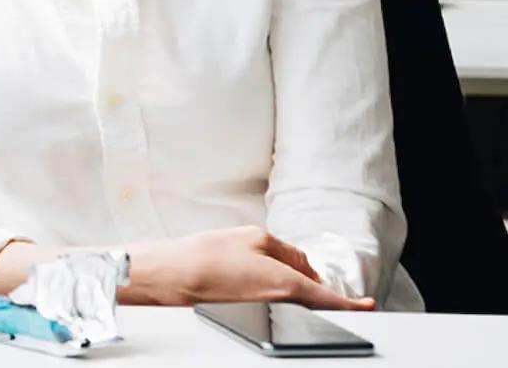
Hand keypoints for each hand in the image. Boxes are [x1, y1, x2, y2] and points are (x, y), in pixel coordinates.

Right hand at [121, 226, 373, 309]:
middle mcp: (281, 303)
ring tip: (273, 265)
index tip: (368, 304)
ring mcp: (266, 310)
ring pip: (293, 297)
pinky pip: (276, 300)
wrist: (179, 275)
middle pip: (312, 296)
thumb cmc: (212, 255)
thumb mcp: (256, 238)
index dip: (354, 304)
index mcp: (289, 285)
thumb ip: (287, 250)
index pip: (332, 298)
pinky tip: (258, 273)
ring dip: (293, 283)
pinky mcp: (252, 310)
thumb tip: (303, 263)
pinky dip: (277, 287)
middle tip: (305, 266)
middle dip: (314, 282)